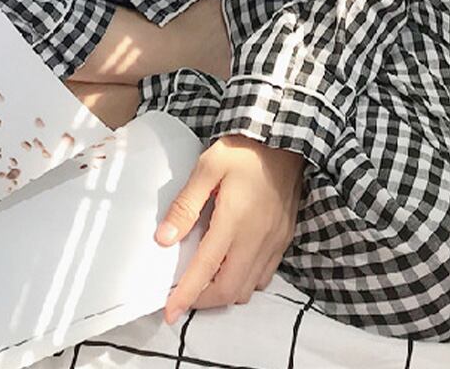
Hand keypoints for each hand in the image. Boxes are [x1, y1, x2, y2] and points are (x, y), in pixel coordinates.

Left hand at [155, 133, 304, 322]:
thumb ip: (186, 205)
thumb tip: (164, 239)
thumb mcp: (207, 167)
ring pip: (249, 287)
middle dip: (204, 301)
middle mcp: (256, 238)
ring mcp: (274, 241)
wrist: (285, 136)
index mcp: (233, 221)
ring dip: (225, 293)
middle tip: (185, 297)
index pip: (205, 270)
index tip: (169, 313)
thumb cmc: (242, 149)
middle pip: (229, 290)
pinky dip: (246, 281)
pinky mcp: (285, 237)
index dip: (185, 296)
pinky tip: (233, 266)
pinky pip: (265, 275)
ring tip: (206, 283)